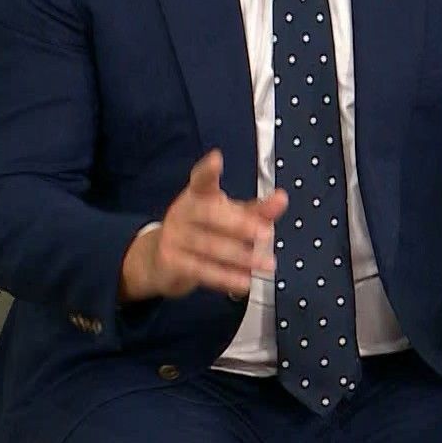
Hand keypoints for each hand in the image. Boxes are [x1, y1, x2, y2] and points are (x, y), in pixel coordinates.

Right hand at [120, 150, 287, 300]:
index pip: (201, 179)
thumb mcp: (230, 217)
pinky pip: (202, 270)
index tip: (216, 159)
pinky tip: (245, 283)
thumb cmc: (204, 231)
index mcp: (198, 194)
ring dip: (241, 257)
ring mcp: (174, 236)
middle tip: (267, 234)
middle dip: (240, 225)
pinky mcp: (171, 261)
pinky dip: (226, 277)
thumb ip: (258, 210)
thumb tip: (282, 198)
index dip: (208, 170)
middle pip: (211, 215)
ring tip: (268, 265)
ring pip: (210, 246)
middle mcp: (183, 211)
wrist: (159, 261)